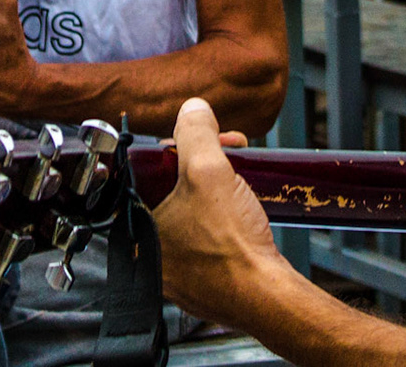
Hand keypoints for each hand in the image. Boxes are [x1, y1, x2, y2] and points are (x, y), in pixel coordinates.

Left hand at [153, 97, 281, 324]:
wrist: (268, 295)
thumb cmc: (232, 244)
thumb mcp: (210, 170)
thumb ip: (195, 132)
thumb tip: (193, 109)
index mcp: (137, 227)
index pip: (144, 172)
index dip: (174, 149)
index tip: (199, 143)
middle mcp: (152, 253)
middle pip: (171, 190)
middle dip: (203, 166)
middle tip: (228, 157)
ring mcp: (179, 271)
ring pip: (192, 213)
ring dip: (216, 191)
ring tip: (240, 181)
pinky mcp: (206, 280)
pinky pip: (209, 238)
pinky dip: (225, 220)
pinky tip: (243, 212)